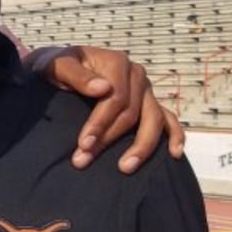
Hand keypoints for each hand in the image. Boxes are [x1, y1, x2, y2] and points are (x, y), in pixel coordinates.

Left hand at [26, 45, 185, 172]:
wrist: (62, 64)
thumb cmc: (57, 66)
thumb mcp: (58, 65)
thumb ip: (77, 75)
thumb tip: (102, 89)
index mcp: (117, 63)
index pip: (115, 99)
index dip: (100, 123)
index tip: (83, 145)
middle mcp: (136, 75)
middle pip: (131, 113)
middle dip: (109, 139)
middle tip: (84, 160)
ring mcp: (146, 89)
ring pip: (154, 119)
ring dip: (142, 146)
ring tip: (126, 168)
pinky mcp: (149, 102)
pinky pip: (168, 119)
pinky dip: (174, 135)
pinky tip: (173, 153)